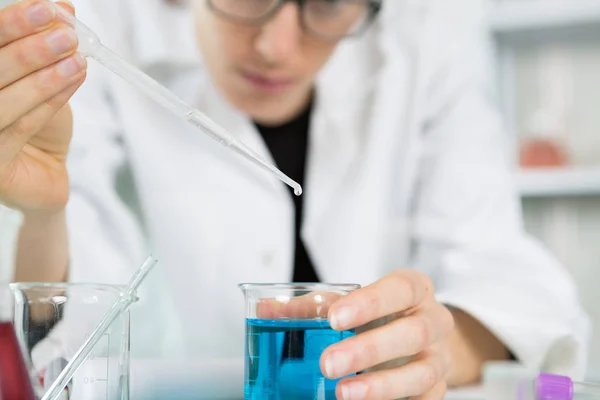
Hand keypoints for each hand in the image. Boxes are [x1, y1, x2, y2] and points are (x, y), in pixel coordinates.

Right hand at [0, 0, 85, 213]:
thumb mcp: (40, 77)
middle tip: (66, 35)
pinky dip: (50, 101)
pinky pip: (20, 127)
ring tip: (77, 60)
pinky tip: (74, 81)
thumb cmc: (33, 120)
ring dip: (43, 77)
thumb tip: (63, 9)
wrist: (43, 171)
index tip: (48, 9)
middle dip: (27, 49)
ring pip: (3, 100)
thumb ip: (44, 44)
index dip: (11, 23)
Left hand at [321, 270, 454, 399]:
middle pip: (413, 332)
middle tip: (328, 363)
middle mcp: (434, 321)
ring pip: (422, 372)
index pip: (400, 289)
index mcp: (414, 289)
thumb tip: (267, 308)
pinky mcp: (438, 388)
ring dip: (380, 385)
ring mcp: (439, 357)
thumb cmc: (379, 316)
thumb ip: (313, 306)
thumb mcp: (351, 303)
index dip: (370, 302)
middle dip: (369, 350)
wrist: (417, 338)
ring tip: (343, 393)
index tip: (334, 317)